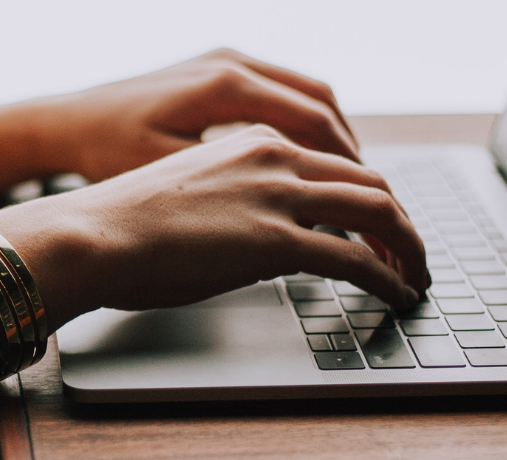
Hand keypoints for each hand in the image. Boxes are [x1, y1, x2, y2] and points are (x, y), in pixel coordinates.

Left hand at [0, 49, 357, 231]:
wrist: (62, 122)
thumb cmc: (106, 155)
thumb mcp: (173, 179)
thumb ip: (237, 193)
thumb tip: (301, 222)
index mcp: (227, 87)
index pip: (317, 126)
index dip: (352, 172)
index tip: (373, 209)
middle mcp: (233, 64)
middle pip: (323, 106)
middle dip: (354, 158)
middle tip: (377, 204)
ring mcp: (226, 60)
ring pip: (309, 95)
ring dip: (335, 140)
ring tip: (352, 186)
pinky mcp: (218, 69)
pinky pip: (283, 92)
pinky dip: (307, 125)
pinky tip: (309, 163)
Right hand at [0, 126, 426, 327]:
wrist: (92, 234)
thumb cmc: (122, 223)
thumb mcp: (191, 192)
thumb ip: (237, 201)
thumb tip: (259, 240)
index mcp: (252, 140)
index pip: (334, 161)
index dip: (367, 195)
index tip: (377, 224)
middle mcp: (274, 157)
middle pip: (369, 181)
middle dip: (400, 221)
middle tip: (410, 252)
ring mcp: (278, 196)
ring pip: (378, 211)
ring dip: (407, 247)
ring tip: (414, 276)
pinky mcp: (276, 240)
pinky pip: (357, 258)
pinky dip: (388, 277)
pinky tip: (396, 293)